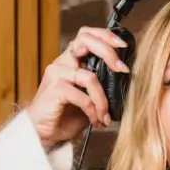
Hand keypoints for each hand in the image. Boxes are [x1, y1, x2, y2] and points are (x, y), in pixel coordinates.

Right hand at [27, 26, 129, 147]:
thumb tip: (125, 79)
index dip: (105, 35)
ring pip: (90, 77)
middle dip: (108, 51)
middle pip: (85, 40)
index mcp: (71, 60)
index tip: (123, 45)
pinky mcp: (55, 89)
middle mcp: (62, 62)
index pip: (87, 35)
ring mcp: (57, 74)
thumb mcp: (89, 97)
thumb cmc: (66, 116)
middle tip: (123, 69)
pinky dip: (93, 111)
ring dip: (103, 100)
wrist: (44, 133)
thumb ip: (102, 85)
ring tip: (105, 117)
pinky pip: (83, 97)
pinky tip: (96, 121)